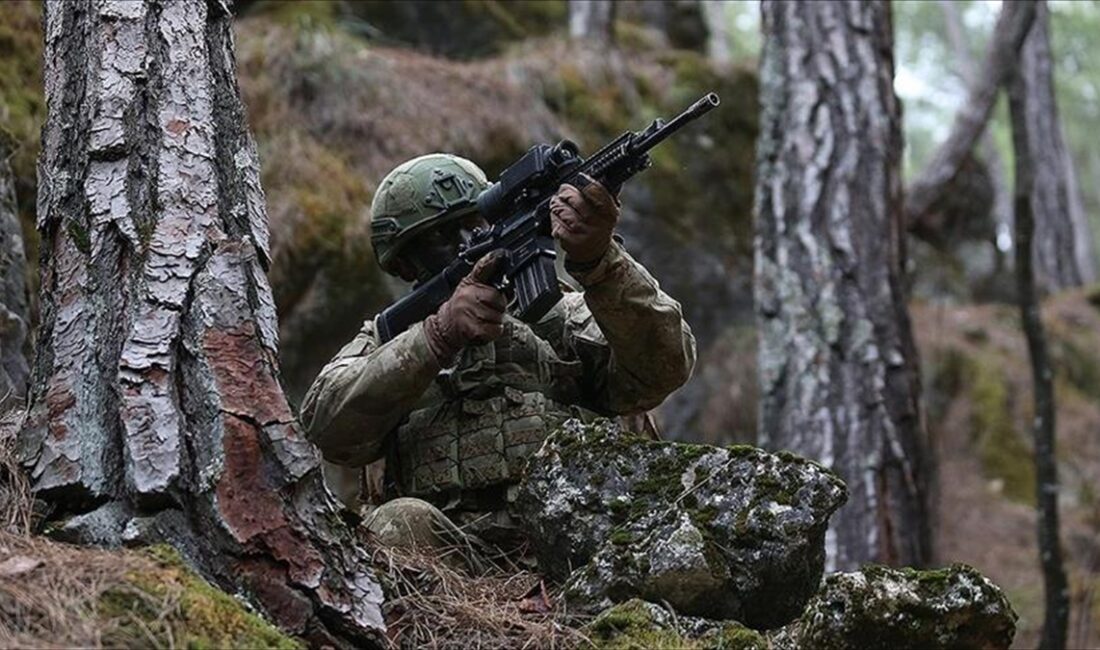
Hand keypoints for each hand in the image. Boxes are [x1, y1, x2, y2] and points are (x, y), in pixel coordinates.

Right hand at [424, 250, 507, 364]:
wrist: (444, 327)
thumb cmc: (461, 307)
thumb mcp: (469, 287)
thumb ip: (485, 279)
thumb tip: (503, 273)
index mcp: (469, 283)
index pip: (482, 268)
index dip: (492, 260)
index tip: (500, 254)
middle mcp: (468, 295)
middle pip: (498, 298)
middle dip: (499, 306)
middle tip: (490, 309)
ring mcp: (470, 312)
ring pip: (498, 315)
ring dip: (496, 320)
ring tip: (484, 319)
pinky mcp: (473, 328)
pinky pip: (495, 329)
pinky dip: (494, 331)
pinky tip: (485, 328)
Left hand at [550, 176, 618, 263]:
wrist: (594, 253)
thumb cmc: (599, 226)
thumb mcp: (608, 210)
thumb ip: (604, 192)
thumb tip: (601, 174)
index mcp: (610, 213)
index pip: (597, 192)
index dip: (586, 182)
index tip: (580, 178)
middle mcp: (598, 224)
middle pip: (575, 199)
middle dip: (566, 192)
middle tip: (564, 191)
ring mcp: (583, 234)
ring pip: (563, 210)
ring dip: (557, 204)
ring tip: (559, 204)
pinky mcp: (570, 241)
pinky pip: (556, 223)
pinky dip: (554, 218)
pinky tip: (559, 218)